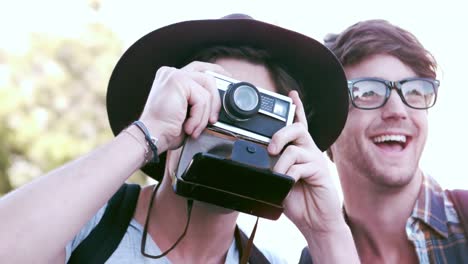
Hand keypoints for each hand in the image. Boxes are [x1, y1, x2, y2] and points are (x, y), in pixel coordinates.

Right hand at [139, 61, 230, 152]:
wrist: (152, 136)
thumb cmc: (165, 129)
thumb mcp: (186, 111)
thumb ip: (197, 101)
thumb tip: (217, 103)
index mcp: (171, 77)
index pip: (199, 69)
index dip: (216, 72)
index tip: (228, 78)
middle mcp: (171, 72)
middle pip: (207, 77)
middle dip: (215, 99)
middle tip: (214, 118)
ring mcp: (174, 75)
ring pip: (206, 91)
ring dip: (204, 115)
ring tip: (194, 127)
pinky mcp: (178, 81)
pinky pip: (202, 99)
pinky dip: (199, 117)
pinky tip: (188, 126)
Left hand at [268, 91, 344, 233]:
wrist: (315, 222)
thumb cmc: (299, 201)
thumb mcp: (280, 181)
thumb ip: (274, 167)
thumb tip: (262, 159)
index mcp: (300, 151)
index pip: (299, 124)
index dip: (297, 108)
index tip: (291, 95)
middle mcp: (310, 152)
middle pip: (297, 129)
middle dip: (280, 134)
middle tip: (270, 149)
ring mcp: (316, 161)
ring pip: (295, 148)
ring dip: (280, 163)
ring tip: (277, 176)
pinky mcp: (320, 172)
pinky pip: (299, 165)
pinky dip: (288, 175)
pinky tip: (288, 183)